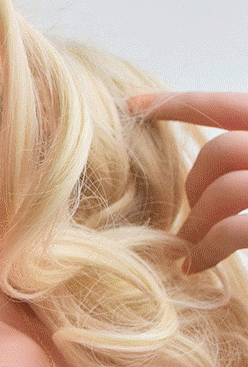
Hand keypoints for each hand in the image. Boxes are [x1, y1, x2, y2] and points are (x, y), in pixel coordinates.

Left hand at [143, 95, 247, 268]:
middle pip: (220, 151)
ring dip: (195, 223)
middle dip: (194, 187)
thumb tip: (215, 167)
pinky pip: (233, 230)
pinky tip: (198, 264)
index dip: (177, 101)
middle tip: (189, 219)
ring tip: (189, 249)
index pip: (228, 104)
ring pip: (221, 191)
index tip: (133, 103)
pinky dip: (207, 249)